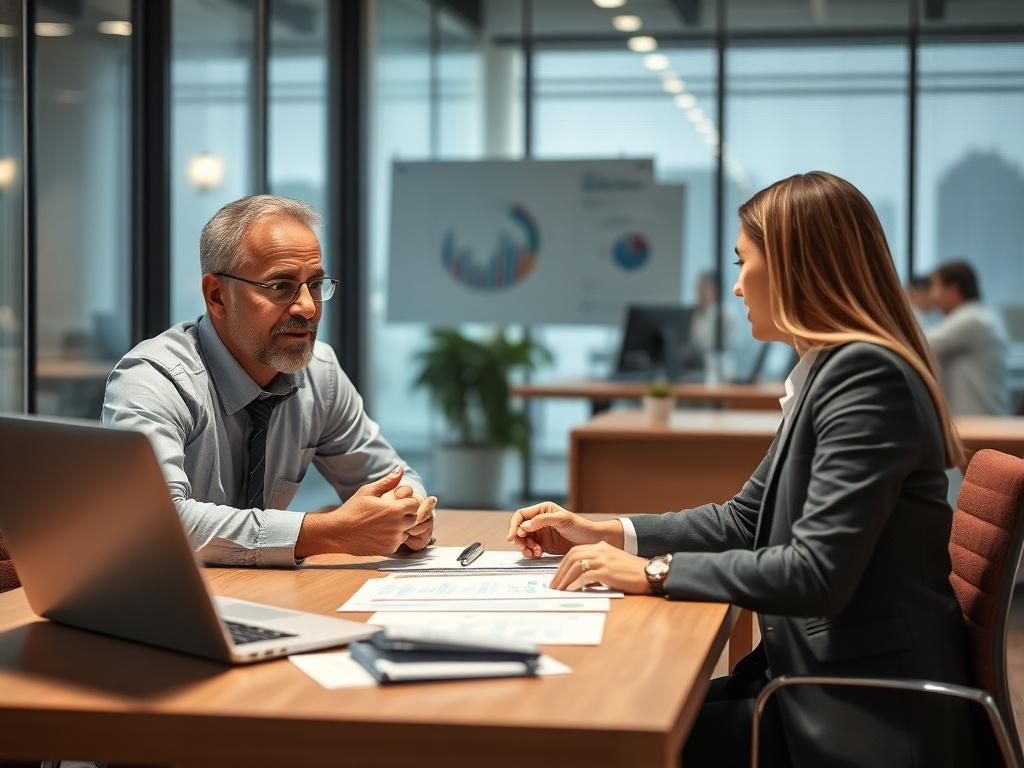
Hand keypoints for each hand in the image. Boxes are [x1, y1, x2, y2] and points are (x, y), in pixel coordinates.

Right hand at [295, 467, 432, 556]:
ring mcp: (394, 539)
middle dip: (405, 514)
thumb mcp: (368, 491)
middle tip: (390, 513)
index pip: (415, 504)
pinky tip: (379, 533)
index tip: (398, 502)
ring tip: (383, 523)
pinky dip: (393, 538)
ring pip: (407, 531)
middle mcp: (397, 526)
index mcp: (394, 510)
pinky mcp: (389, 549)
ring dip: (400, 527)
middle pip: (414, 518)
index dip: (408, 502)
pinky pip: (399, 542)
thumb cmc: (352, 510)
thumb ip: (388, 481)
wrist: (338, 532)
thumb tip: (401, 469)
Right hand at [506, 501, 622, 557]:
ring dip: (525, 547)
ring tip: (535, 552)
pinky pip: (529, 548)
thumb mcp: (562, 519)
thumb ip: (542, 521)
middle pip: (518, 529)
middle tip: (527, 548)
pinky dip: (530, 552)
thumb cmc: (580, 526)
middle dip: (520, 539)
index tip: (513, 536)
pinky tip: (538, 554)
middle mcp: (538, 520)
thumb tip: (523, 526)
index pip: (520, 515)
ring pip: (522, 540)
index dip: (514, 525)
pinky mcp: (542, 544)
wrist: (591, 541)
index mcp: (542, 510)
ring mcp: (539, 533)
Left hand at [549, 541, 651, 594]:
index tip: (558, 576)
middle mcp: (600, 550)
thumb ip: (597, 568)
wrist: (650, 573)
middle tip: (553, 585)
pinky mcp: (607, 571)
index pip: (575, 552)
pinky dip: (575, 584)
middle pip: (572, 558)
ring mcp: (603, 560)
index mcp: (601, 547)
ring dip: (564, 579)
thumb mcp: (612, 565)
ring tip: (558, 590)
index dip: (563, 565)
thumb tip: (580, 580)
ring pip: (576, 566)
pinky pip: (585, 576)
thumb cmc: (632, 573)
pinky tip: (570, 590)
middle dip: (560, 572)